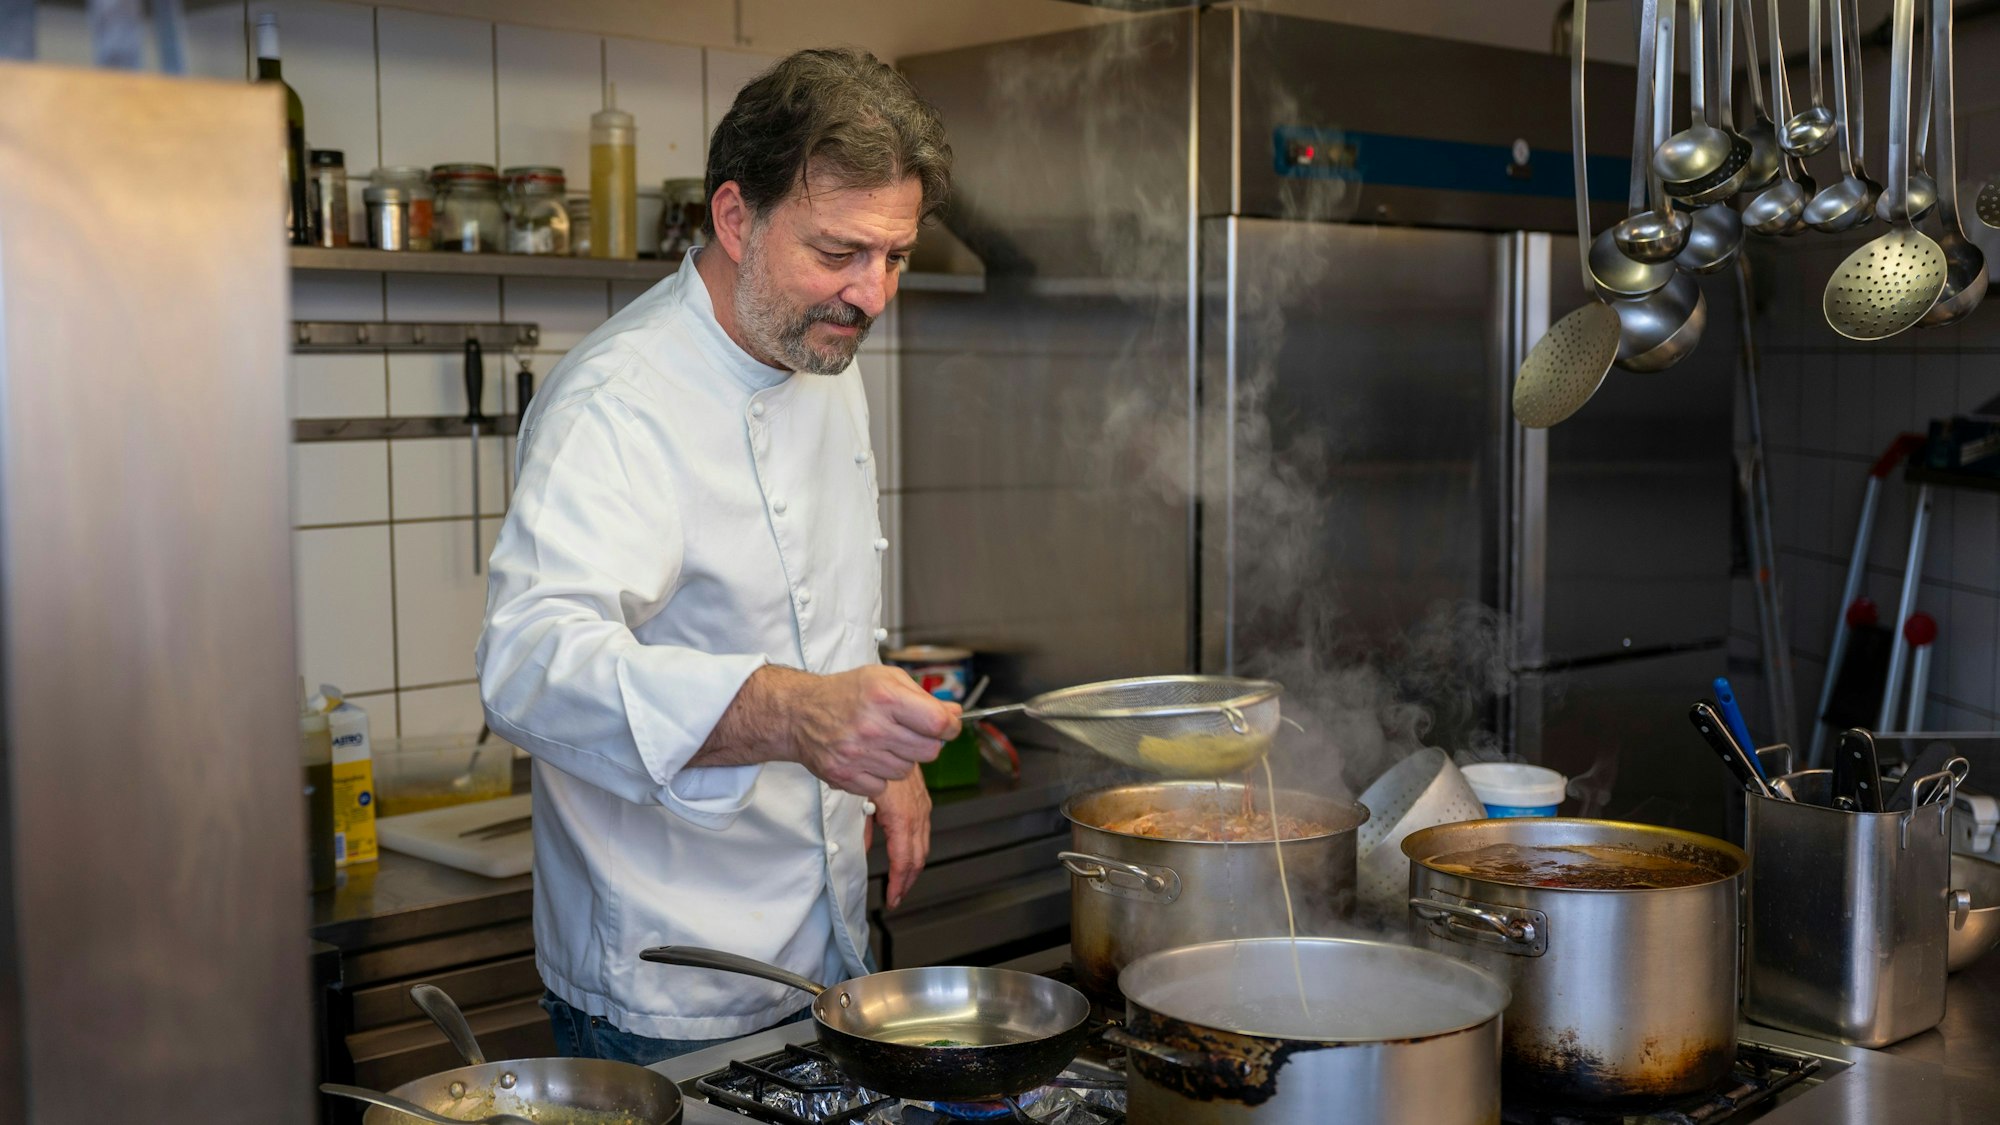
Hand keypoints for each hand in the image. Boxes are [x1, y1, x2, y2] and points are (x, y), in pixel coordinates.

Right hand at [787, 666, 958, 796]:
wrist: (799, 712)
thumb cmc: (844, 693)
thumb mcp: (886, 678)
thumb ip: (923, 696)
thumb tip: (955, 713)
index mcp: (886, 697)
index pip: (938, 723)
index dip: (950, 726)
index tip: (946, 726)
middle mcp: (872, 726)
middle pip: (928, 751)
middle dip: (925, 743)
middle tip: (908, 733)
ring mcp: (857, 753)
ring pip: (906, 771)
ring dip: (900, 759)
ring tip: (881, 742)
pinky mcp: (845, 775)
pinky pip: (882, 786)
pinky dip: (879, 776)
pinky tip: (867, 757)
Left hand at [868, 770, 931, 909]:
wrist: (887, 734)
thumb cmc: (869, 761)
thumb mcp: (858, 797)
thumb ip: (863, 826)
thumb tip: (863, 848)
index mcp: (901, 814)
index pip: (904, 858)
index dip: (899, 882)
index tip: (893, 897)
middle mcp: (916, 811)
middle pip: (918, 856)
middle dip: (908, 880)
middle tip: (896, 896)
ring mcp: (921, 805)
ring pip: (923, 844)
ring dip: (913, 866)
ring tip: (901, 881)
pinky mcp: (921, 799)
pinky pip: (923, 830)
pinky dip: (915, 848)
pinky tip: (905, 853)